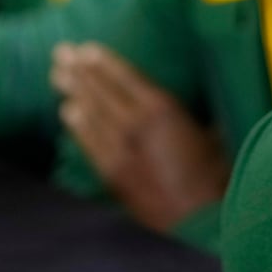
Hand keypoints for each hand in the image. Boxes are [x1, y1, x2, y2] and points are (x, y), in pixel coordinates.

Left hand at [50, 41, 230, 233]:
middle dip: (79, 71)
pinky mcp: (112, 173)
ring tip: (57, 75)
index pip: (125, 77)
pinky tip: (68, 112)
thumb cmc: (215, 177)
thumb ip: (201, 115)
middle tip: (60, 53)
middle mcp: (135, 125)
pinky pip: (89, 143)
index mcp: (162, 109)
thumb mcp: (214, 134)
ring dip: (73, 92)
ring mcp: (120, 150)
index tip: (86, 49)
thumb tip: (204, 103)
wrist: (199, 223)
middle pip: (100, 91)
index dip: (104, 62)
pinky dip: (77, 125)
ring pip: (90, 114)